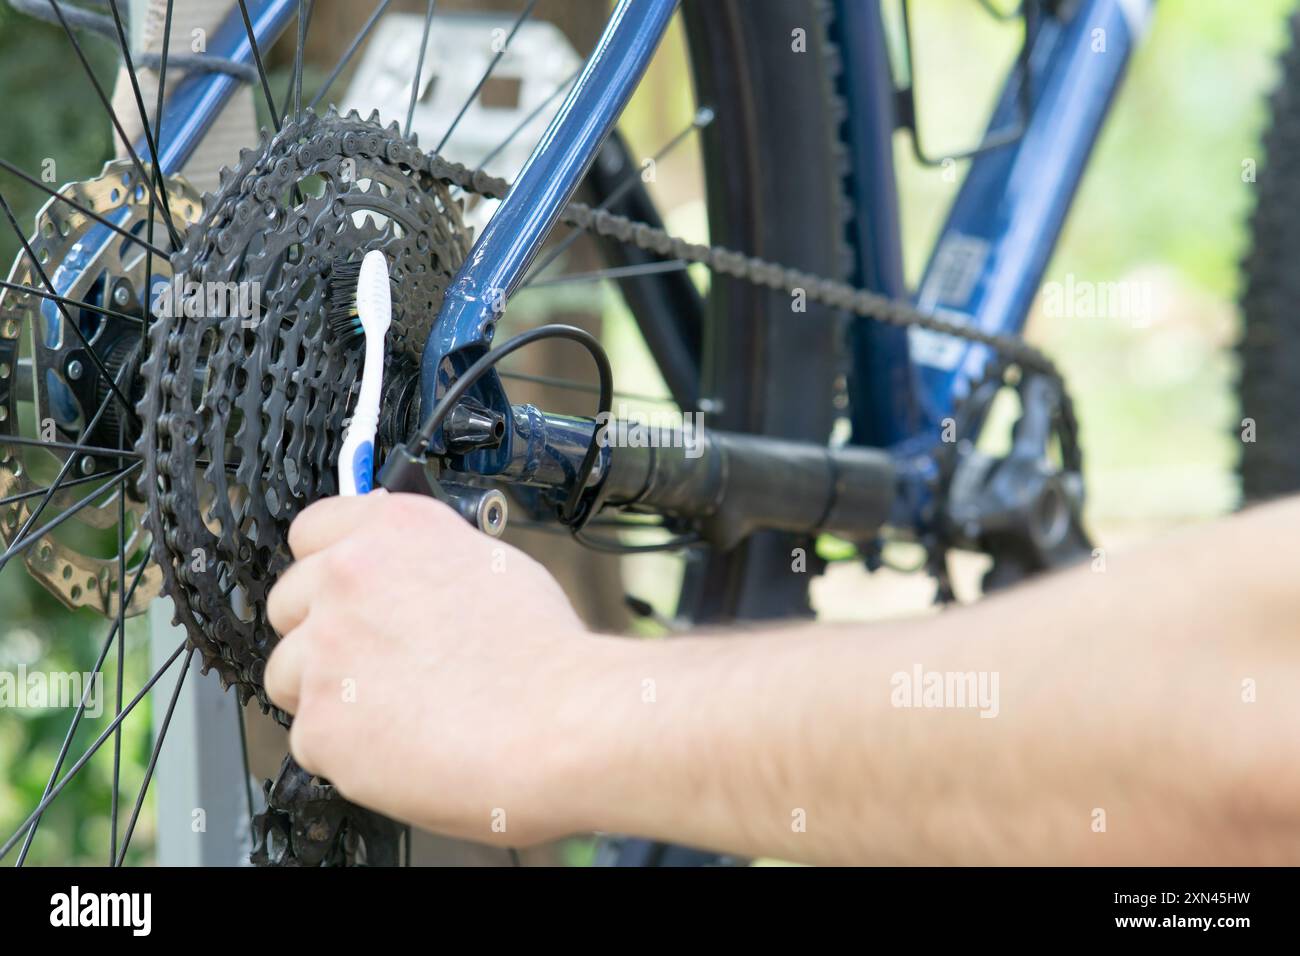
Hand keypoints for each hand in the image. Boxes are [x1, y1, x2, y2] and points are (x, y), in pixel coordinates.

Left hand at [264, 491, 615, 846]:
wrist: (562, 725)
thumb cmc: (545, 655)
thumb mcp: (491, 565)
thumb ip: (427, 562)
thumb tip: (404, 576)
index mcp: (394, 529)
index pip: (313, 529)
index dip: (328, 564)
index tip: (340, 589)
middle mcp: (349, 577)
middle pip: (288, 603)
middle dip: (323, 634)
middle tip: (376, 663)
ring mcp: (327, 650)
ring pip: (289, 675)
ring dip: (330, 694)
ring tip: (395, 712)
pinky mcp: (321, 723)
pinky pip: (311, 739)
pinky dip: (348, 752)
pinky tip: (402, 746)